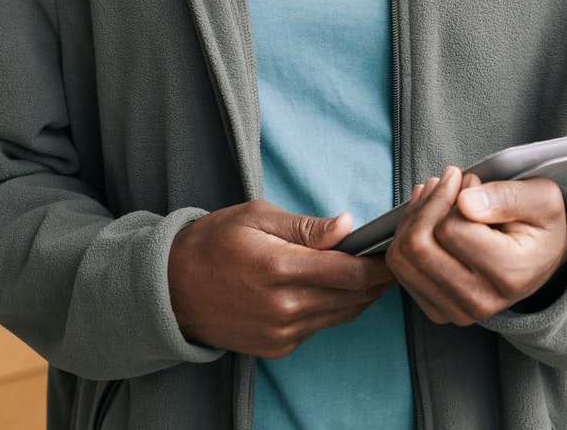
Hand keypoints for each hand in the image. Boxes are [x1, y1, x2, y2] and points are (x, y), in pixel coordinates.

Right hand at [167, 200, 393, 357]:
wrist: (168, 291)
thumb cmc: (212, 244)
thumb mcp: (256, 217)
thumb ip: (306, 226)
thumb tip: (349, 226)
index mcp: (281, 269)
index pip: (352, 272)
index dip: (383, 263)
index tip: (398, 248)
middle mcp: (284, 308)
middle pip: (354, 297)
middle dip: (379, 279)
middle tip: (395, 258)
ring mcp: (281, 333)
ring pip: (341, 315)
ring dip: (361, 295)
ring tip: (372, 271)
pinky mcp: (276, 348)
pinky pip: (319, 327)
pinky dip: (333, 308)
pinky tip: (334, 288)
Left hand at [386, 168, 566, 325]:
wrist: (541, 262)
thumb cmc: (541, 225)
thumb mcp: (542, 198)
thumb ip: (506, 196)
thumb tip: (464, 202)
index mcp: (509, 272)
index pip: (451, 229)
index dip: (454, 196)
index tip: (470, 180)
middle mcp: (480, 299)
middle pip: (419, 245)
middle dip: (427, 203)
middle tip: (448, 180)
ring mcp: (457, 310)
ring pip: (403, 258)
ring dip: (413, 218)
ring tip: (436, 195)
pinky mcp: (439, 311)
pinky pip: (401, 270)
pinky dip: (407, 237)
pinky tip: (428, 217)